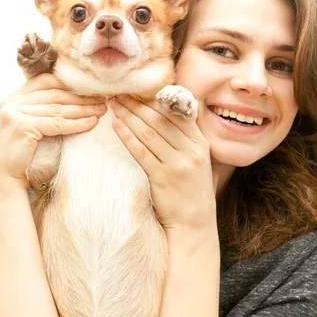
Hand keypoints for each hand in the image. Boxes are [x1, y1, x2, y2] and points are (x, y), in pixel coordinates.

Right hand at [0, 73, 106, 187]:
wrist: (4, 179)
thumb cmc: (20, 154)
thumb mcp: (26, 124)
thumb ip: (39, 109)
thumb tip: (73, 97)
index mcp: (11, 98)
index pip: (45, 82)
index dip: (69, 84)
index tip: (90, 89)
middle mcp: (10, 102)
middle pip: (54, 94)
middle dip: (80, 97)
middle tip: (102, 100)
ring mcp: (14, 113)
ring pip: (57, 108)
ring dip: (83, 109)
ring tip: (101, 110)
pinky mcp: (22, 126)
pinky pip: (57, 123)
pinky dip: (77, 123)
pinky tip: (91, 123)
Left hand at [110, 95, 215, 231]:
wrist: (194, 224)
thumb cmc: (193, 191)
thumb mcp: (200, 162)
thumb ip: (188, 139)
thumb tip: (171, 115)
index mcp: (201, 143)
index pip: (177, 114)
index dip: (155, 100)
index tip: (138, 91)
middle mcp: (192, 151)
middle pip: (160, 120)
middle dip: (137, 105)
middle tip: (120, 93)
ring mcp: (178, 164)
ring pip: (149, 133)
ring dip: (129, 116)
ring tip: (115, 105)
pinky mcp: (162, 178)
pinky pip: (141, 152)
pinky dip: (128, 137)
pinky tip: (117, 126)